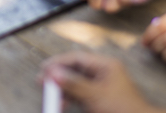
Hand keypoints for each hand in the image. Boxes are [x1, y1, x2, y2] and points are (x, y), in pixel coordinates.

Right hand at [40, 52, 158, 112]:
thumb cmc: (123, 109)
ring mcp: (101, 86)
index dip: (58, 62)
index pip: (77, 58)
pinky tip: (63, 103)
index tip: (44, 69)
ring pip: (75, 82)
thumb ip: (73, 84)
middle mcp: (103, 72)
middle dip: (58, 77)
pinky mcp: (100, 98)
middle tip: (42, 83)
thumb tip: (52, 73)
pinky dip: (70, 98)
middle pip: (74, 69)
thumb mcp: (95, 96)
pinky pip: (80, 94)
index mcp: (105, 66)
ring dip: (63, 89)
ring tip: (52, 97)